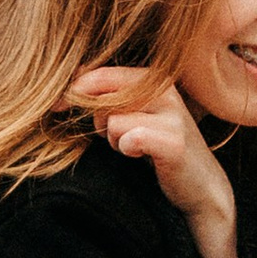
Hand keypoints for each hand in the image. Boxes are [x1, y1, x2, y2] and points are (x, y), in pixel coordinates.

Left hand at [68, 64, 238, 257]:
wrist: (199, 183)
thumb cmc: (158, 146)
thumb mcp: (132, 113)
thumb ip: (106, 95)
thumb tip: (69, 80)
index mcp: (152, 78)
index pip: (99, 74)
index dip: (73, 91)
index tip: (57, 107)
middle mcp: (164, 89)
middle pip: (101, 97)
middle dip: (96, 120)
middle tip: (113, 135)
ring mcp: (172, 114)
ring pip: (112, 121)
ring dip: (114, 140)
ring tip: (132, 147)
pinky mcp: (174, 141)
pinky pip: (129, 138)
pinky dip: (127, 149)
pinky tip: (140, 155)